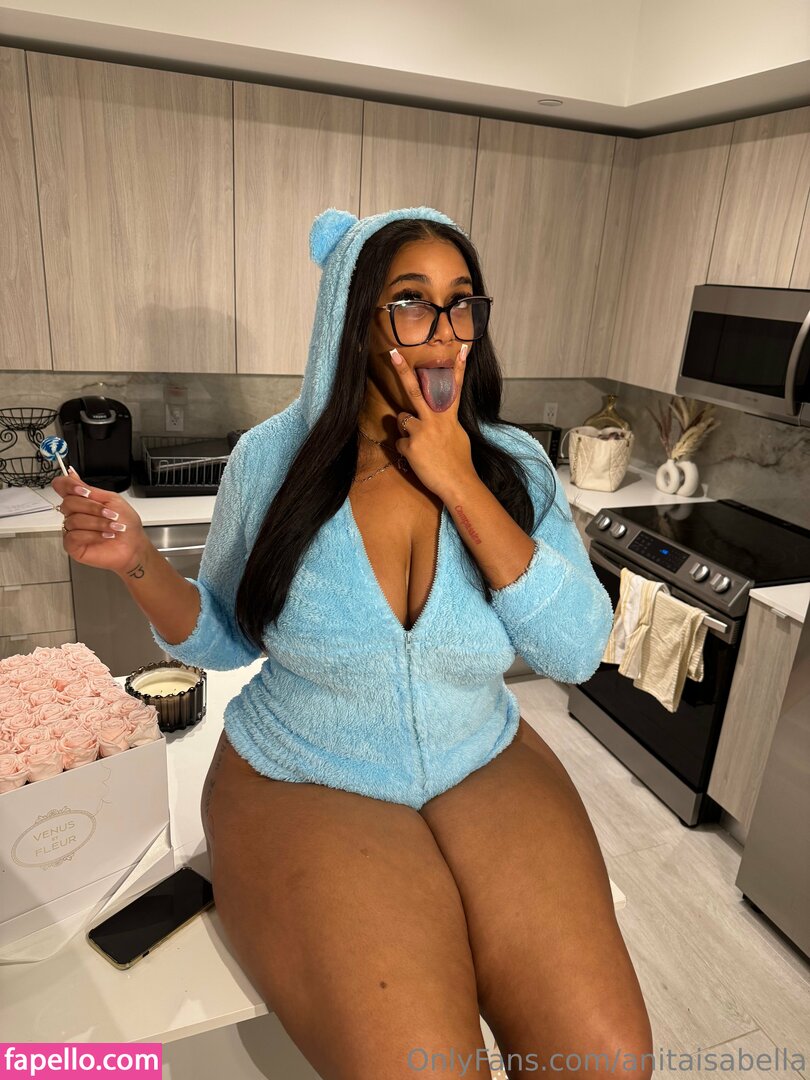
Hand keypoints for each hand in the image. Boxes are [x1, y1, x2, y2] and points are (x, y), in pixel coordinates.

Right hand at [50, 467, 148, 574]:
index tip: (83, 490)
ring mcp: (72, 529)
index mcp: (82, 500)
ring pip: (73, 520)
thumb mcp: (112, 500)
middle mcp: (75, 513)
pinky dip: (92, 535)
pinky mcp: (72, 545)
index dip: (68, 485)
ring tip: (113, 527)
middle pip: (68, 503)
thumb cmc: (126, 524)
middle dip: (92, 508)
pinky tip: (104, 536)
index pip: (62, 487)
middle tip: (110, 513)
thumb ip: (90, 489)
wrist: (134, 545)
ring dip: (98, 523)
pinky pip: (73, 536)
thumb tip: (72, 474)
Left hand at [388, 342, 476, 500]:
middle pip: (414, 391)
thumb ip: (446, 422)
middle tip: (392, 354)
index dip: (458, 367)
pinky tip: (418, 459)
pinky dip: (406, 450)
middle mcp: (433, 420)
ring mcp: (420, 432)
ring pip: (402, 419)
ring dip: (406, 429)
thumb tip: (436, 420)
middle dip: (403, 371)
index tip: (460, 348)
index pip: (454, 388)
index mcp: (448, 417)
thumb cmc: (460, 461)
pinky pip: (400, 443)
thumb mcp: (458, 436)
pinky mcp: (410, 446)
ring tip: (421, 444)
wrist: (457, 483)